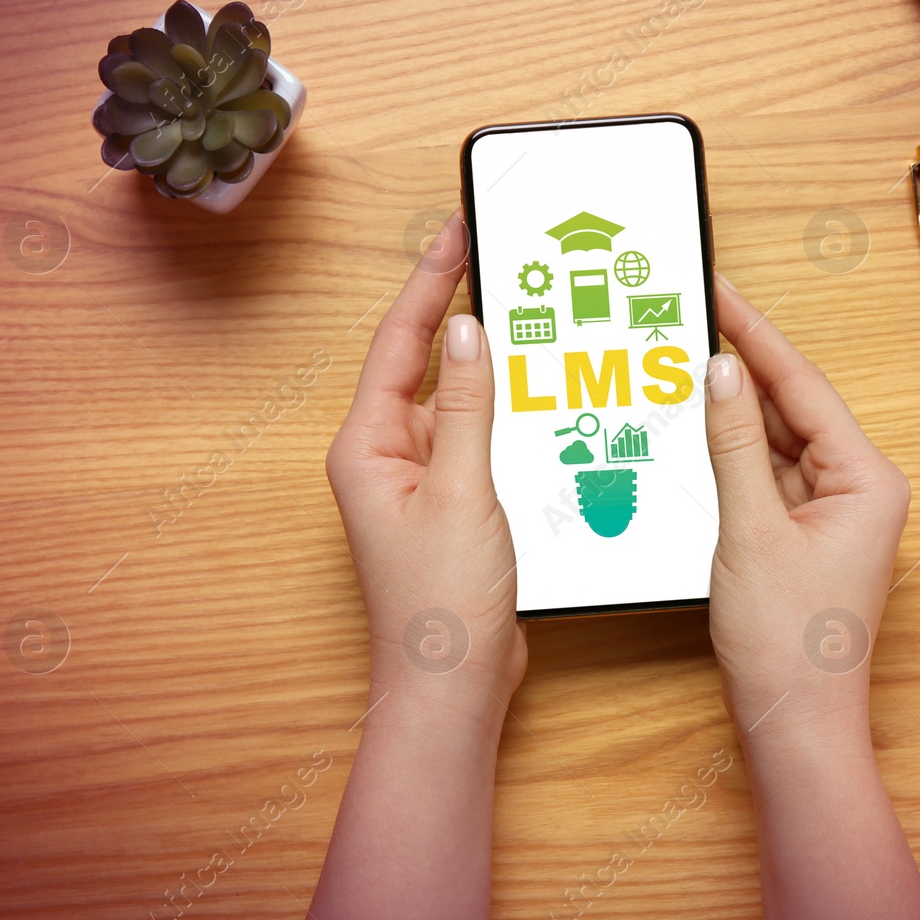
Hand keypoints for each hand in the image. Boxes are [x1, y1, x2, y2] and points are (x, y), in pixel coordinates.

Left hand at [325, 212, 525, 725]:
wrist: (453, 687)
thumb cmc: (440, 603)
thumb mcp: (463, 492)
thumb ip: (470, 409)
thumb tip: (470, 333)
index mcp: (368, 445)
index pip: (399, 342)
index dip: (430, 282)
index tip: (458, 231)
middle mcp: (389, 456)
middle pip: (429, 364)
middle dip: (467, 313)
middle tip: (506, 260)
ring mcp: (424, 481)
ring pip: (464, 403)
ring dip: (499, 369)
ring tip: (541, 320)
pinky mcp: (458, 504)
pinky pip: (484, 441)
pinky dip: (513, 416)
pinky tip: (551, 398)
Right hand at [702, 275, 910, 746]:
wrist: (795, 725)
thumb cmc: (790, 643)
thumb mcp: (750, 530)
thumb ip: (733, 445)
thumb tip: (719, 372)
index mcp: (868, 479)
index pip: (804, 387)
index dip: (755, 336)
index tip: (719, 292)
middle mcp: (860, 489)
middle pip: (792, 410)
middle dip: (738, 371)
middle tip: (687, 321)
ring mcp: (832, 514)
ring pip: (775, 444)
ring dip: (729, 415)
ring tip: (678, 368)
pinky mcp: (805, 537)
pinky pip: (766, 479)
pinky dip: (730, 458)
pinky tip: (692, 433)